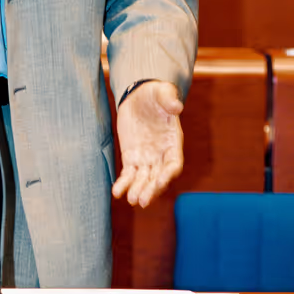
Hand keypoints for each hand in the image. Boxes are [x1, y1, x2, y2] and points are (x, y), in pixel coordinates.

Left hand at [112, 81, 183, 207]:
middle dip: (151, 189)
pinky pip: (128, 174)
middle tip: (142, 201)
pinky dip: (123, 183)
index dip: (168, 174)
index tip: (160, 182)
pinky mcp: (131, 157)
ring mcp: (146, 158)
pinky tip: (116, 192)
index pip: (173, 164)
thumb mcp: (162, 92)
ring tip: (132, 200)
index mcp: (173, 142)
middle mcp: (161, 155)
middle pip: (158, 177)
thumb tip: (177, 106)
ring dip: (138, 190)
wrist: (139, 95)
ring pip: (143, 179)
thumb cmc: (156, 94)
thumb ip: (169, 99)